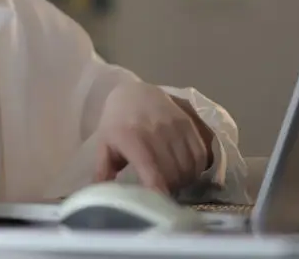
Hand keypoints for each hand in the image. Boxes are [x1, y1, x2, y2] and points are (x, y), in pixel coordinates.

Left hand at [93, 81, 211, 194]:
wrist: (134, 92)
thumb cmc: (117, 122)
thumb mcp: (105, 145)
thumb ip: (103, 172)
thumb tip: (97, 198)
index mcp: (132, 138)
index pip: (153, 173)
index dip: (159, 193)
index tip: (160, 206)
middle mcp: (157, 131)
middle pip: (174, 174)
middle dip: (171, 189)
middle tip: (164, 192)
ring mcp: (176, 125)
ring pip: (190, 166)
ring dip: (184, 180)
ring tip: (175, 182)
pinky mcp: (190, 122)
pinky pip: (201, 154)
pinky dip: (197, 168)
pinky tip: (186, 171)